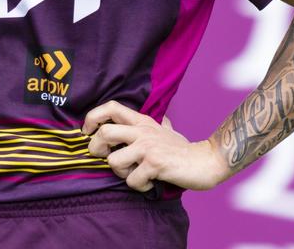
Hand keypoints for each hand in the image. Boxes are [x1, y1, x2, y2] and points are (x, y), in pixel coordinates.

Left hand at [82, 101, 225, 191]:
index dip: (93, 117)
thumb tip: (162, 117)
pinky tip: (149, 183)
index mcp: (142, 122)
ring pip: (113, 161)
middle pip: (104, 133)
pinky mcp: (155, 164)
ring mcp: (148, 147)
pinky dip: (138, 186)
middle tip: (104, 158)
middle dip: (96, 149)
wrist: (206, 161)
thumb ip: (158, 124)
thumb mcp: (167, 131)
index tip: (87, 132)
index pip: (111, 107)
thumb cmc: (183, 150)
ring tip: (134, 174)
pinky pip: (131, 180)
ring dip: (120, 174)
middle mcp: (142, 131)